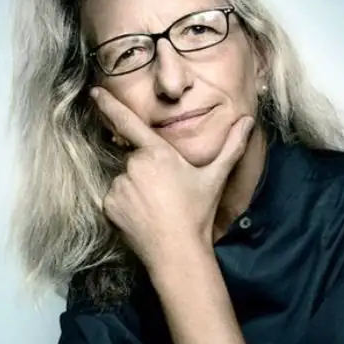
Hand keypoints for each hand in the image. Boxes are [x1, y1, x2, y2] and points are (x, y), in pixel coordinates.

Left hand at [92, 88, 254, 268]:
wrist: (177, 252)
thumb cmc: (197, 214)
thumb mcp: (215, 178)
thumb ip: (231, 146)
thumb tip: (248, 121)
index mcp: (157, 153)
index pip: (127, 122)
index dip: (109, 104)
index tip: (95, 92)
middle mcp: (133, 166)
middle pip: (134, 160)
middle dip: (147, 172)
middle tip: (166, 195)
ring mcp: (119, 187)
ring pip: (125, 181)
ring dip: (136, 190)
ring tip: (156, 209)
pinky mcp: (109, 206)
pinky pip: (115, 199)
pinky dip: (126, 206)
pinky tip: (143, 218)